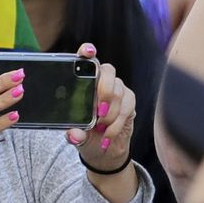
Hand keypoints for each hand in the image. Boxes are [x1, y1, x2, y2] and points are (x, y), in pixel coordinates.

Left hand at [70, 45, 136, 174]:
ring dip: (109, 114)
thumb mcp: (77, 136)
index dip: (87, 52)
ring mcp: (117, 89)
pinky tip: (107, 134)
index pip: (86, 61)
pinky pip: (127, 107)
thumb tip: (74, 134)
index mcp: (83, 82)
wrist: (104, 151)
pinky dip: (116, 123)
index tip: (88, 51)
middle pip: (108, 71)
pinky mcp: (129, 100)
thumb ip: (75, 133)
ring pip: (118, 92)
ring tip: (99, 128)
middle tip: (98, 112)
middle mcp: (101, 81)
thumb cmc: (86, 136)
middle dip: (104, 90)